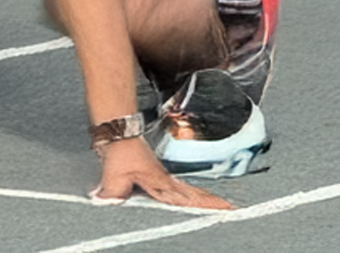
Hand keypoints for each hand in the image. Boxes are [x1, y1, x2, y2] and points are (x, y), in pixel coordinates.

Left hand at [92, 137, 231, 208]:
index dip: (206, 204)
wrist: (117, 131)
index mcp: (160, 182)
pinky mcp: (152, 171)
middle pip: (192, 193)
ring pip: (185, 188)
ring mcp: (159, 174)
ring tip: (215, 202)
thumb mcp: (115, 174)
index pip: (187, 198)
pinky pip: (173, 184)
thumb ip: (114, 193)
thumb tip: (110, 204)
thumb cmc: (120, 149)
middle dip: (210, 201)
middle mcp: (163, 179)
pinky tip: (184, 194)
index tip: (227, 207)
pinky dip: (184, 190)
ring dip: (200, 196)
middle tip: (229, 207)